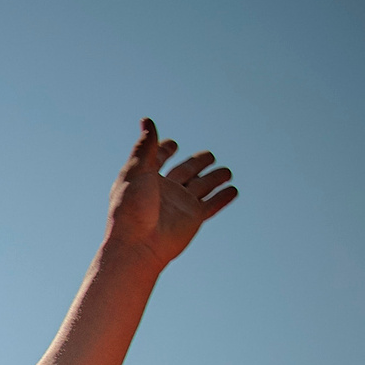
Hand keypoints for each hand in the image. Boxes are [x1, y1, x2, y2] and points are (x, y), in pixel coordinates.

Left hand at [103, 118, 236, 269]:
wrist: (138, 245)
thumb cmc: (131, 209)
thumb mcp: (136, 172)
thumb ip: (145, 147)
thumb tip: (147, 120)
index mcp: (146, 178)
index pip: (158, 159)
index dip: (164, 150)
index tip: (171, 145)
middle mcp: (164, 190)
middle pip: (186, 171)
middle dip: (197, 163)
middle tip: (208, 156)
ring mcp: (180, 204)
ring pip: (203, 185)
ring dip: (215, 178)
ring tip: (226, 171)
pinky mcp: (194, 218)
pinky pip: (212, 204)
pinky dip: (224, 197)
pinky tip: (233, 190)